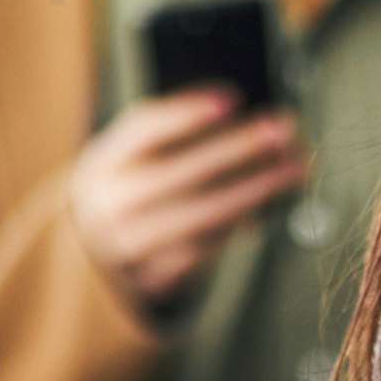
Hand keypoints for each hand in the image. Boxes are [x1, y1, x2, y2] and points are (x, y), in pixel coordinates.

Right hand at [68, 86, 303, 311]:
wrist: (87, 263)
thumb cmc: (124, 193)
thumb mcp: (127, 159)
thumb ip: (169, 137)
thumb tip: (237, 119)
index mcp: (102, 164)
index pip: (142, 131)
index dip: (185, 114)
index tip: (230, 99)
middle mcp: (111, 206)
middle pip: (181, 173)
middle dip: (238, 149)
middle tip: (283, 130)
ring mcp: (131, 247)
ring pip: (200, 216)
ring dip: (255, 190)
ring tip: (292, 168)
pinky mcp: (153, 281)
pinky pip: (205, 250)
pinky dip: (238, 225)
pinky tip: (265, 206)